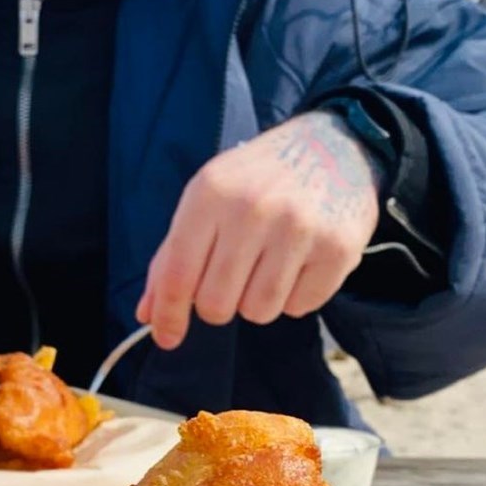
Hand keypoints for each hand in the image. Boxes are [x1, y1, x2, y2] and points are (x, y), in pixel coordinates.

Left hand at [137, 111, 381, 347]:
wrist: (334, 147)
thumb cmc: (258, 180)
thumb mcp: (206, 199)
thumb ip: (172, 256)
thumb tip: (148, 314)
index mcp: (211, 194)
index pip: (178, 275)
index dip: (168, 315)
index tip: (167, 338)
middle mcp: (253, 209)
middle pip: (216, 304)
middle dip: (218, 303)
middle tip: (233, 278)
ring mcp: (299, 229)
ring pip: (258, 312)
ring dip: (257, 300)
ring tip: (268, 265)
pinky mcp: (337, 249)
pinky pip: (299, 307)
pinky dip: (295, 296)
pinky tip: (299, 262)